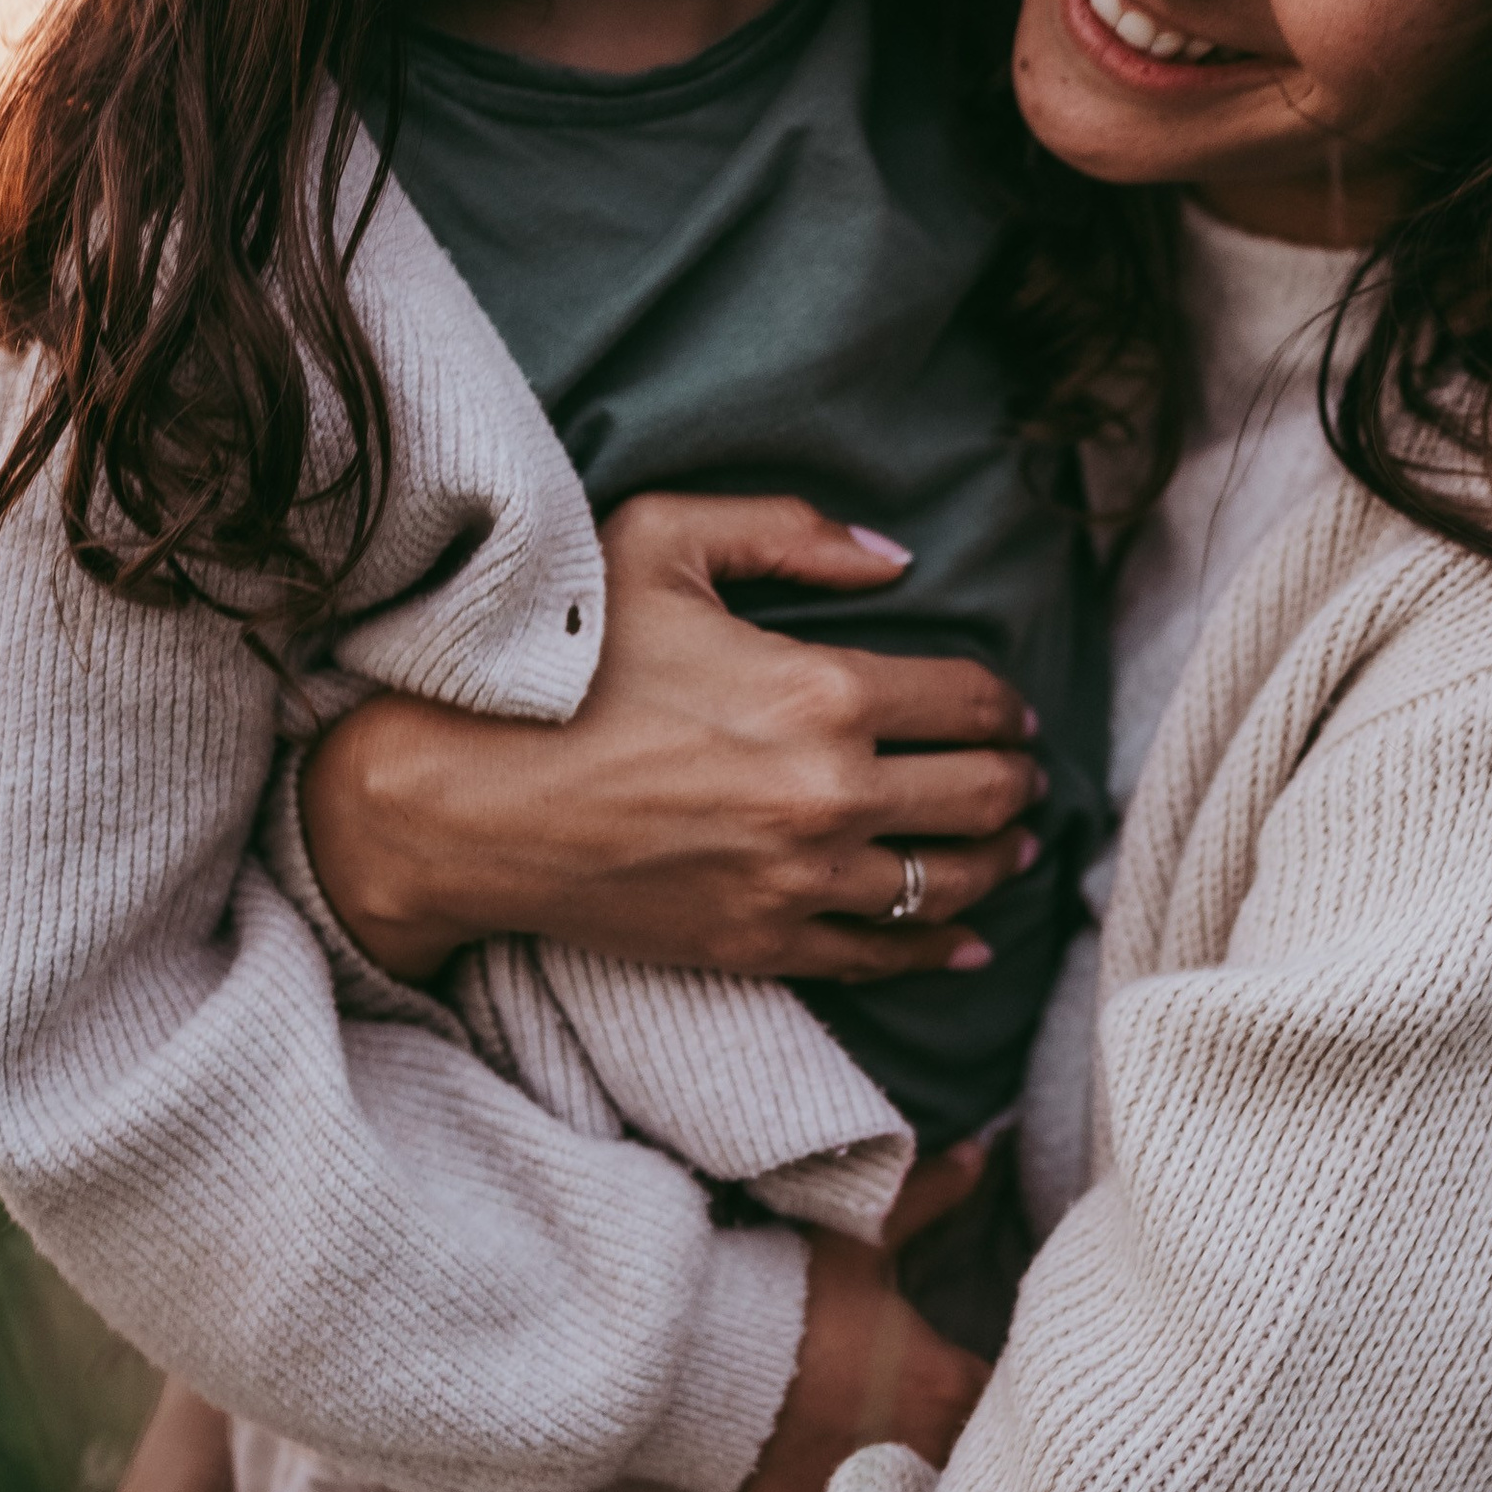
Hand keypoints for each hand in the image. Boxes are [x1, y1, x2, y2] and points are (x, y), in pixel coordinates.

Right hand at [299, 490, 1048, 985]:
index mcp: (820, 691)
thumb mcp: (660, 541)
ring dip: (997, 863)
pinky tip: (965, 939)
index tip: (1015, 711)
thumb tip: (896, 556)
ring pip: (949, 883)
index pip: (971, 702)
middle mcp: (828, 794)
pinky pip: (884, 959)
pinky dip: (939, 950)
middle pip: (982, 797)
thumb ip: (789, 532)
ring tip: (1010, 847)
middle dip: (1020, 783)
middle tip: (1026, 775)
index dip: (1009, 705)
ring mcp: (798, 882)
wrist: (466, 800)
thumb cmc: (560, 666)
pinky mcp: (761, 945)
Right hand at [737, 1142, 993, 1491]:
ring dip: (925, 1487)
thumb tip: (983, 1150)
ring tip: (913, 1466)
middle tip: (955, 1427)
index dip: (1004, 1395)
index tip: (987, 1382)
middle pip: (975, 1464)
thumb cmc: (787, 1295)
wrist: (695, 1359)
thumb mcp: (863, 1241)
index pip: (1005, 1401)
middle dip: (970, 1448)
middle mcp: (920, 1448)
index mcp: (944, 1384)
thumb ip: (929, 1196)